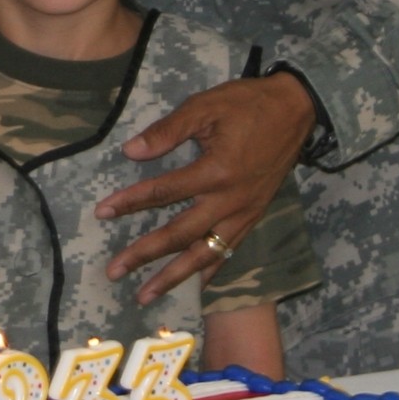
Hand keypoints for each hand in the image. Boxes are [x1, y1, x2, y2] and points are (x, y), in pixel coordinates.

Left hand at [97, 73, 318, 305]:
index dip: (130, 202)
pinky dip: (208, 270)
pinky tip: (193, 287)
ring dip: (173, 276)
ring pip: (204, 254)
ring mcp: (244, 213)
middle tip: (114, 271)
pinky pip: (228, 251)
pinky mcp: (254, 217)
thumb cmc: (248, 104)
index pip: (164, 192)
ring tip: (145, 295)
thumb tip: (131, 151)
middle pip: (179, 234)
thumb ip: (168, 131)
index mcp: (216, 171)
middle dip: (144, 254)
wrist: (296, 110)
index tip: (102, 212)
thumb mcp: (206, 106)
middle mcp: (230, 201)